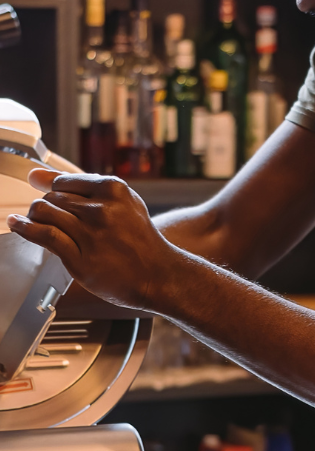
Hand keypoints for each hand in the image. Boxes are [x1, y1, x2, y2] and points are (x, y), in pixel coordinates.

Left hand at [7, 171, 182, 310]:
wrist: (159, 275)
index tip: (50, 195)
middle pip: (51, 197)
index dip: (54, 190)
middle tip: (54, 218)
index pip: (63, 182)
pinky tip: (18, 225)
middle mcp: (102, 210)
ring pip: (43, 212)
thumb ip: (81, 187)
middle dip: (48, 206)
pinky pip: (43, 235)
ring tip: (34, 221)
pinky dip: (24, 228)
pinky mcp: (80, 258)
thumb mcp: (122, 204)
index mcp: (114, 190)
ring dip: (34, 216)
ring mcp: (90, 235)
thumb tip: (35, 175)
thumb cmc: (141, 241)